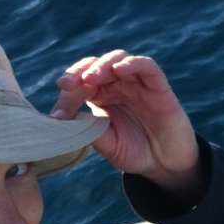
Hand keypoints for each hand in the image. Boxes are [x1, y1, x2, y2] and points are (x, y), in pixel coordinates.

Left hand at [50, 51, 203, 200]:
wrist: (166, 164)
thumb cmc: (136, 152)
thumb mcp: (108, 146)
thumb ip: (91, 132)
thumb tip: (65, 121)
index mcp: (100, 97)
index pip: (79, 86)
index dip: (66, 97)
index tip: (57, 116)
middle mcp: (117, 86)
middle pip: (94, 66)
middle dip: (78, 73)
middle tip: (66, 85)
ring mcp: (137, 83)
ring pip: (117, 59)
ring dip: (101, 65)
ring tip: (90, 78)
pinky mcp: (158, 86)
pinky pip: (146, 66)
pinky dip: (133, 63)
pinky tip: (119, 69)